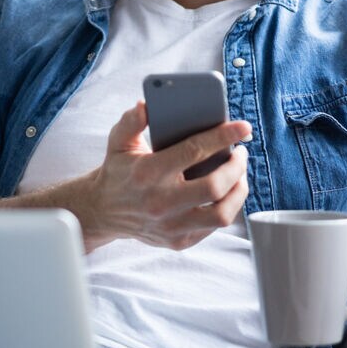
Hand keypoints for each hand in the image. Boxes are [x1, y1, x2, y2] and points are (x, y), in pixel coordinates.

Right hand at [75, 101, 251, 250]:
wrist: (102, 212)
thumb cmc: (118, 171)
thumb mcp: (118, 142)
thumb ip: (131, 121)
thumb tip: (146, 105)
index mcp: (148, 172)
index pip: (194, 151)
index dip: (223, 136)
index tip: (243, 127)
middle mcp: (160, 202)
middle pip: (214, 186)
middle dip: (237, 167)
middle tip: (240, 153)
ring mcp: (170, 226)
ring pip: (221, 214)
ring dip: (238, 192)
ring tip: (239, 175)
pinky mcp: (177, 242)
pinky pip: (213, 227)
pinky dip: (225, 208)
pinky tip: (226, 193)